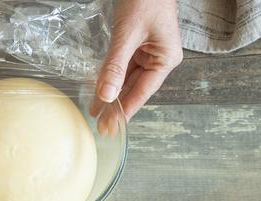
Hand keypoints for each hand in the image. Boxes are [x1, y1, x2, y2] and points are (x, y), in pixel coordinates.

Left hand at [96, 0, 182, 121]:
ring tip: (95, 110)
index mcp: (166, 59)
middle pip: (134, 88)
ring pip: (127, 78)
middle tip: (100, 125)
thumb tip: (106, 95)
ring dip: (111, 92)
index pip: (142, 92)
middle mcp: (159, 58)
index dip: (125, 111)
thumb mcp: (127, 35)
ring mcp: (149, 52)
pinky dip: (110, 76)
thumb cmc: (145, 0)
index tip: (111, 127)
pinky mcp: (138, 45)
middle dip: (116, 105)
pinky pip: (123, 65)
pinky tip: (99, 88)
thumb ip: (115, 66)